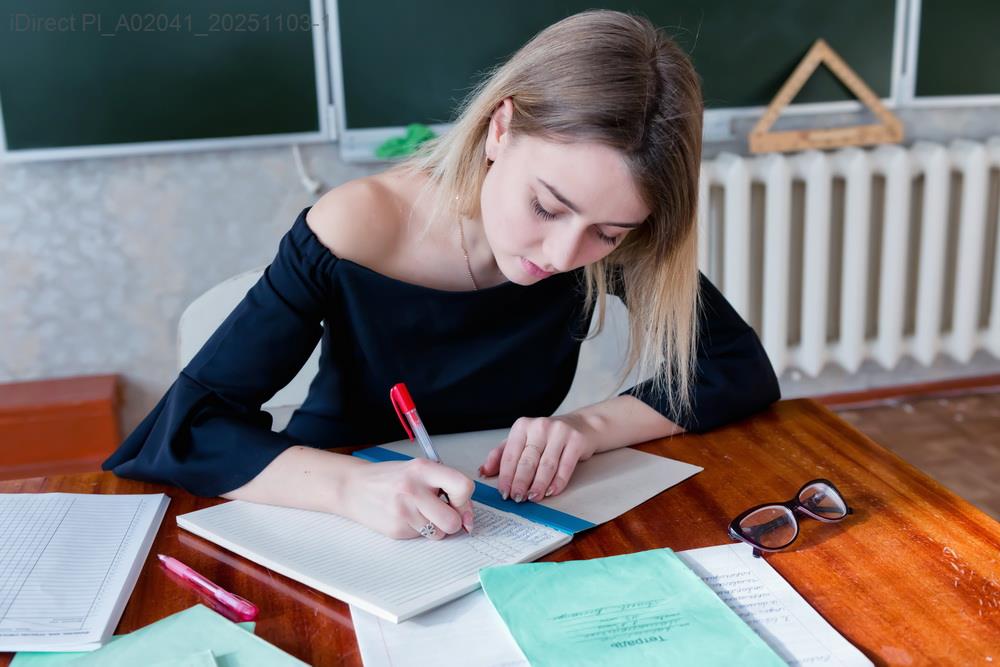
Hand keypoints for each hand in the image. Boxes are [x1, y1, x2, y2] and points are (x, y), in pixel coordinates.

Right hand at [341, 459, 474, 539]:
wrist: (354, 487)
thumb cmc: (390, 478)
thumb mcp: (418, 470)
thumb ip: (445, 486)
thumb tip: (467, 517)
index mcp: (423, 469)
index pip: (463, 487)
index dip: (465, 500)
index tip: (460, 502)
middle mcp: (413, 489)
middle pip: (453, 521)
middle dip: (454, 521)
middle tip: (444, 512)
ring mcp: (403, 512)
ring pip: (440, 533)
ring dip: (436, 526)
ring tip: (420, 512)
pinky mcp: (396, 529)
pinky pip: (422, 537)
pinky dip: (419, 530)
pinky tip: (406, 516)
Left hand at [478, 414, 603, 502]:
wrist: (581, 426)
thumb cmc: (548, 437)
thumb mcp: (522, 441)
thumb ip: (502, 455)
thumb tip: (483, 471)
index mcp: (522, 426)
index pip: (511, 455)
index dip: (506, 476)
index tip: (503, 492)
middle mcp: (540, 426)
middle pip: (527, 461)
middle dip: (520, 483)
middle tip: (516, 498)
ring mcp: (560, 432)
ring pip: (546, 465)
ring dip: (538, 485)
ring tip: (532, 498)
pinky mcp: (576, 441)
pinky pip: (565, 467)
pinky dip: (557, 482)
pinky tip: (550, 492)